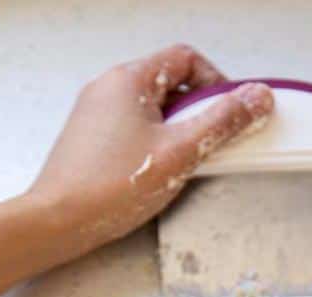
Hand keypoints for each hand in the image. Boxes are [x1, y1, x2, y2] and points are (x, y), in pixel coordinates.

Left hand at [29, 44, 273, 254]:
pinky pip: (130, 132)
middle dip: (195, 112)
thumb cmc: (108, 188)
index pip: (185, 59)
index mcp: (127, 79)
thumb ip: (223, 122)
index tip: (229, 113)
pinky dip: (150, 146)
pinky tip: (151, 175)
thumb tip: (257, 98)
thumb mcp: (179, 152)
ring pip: (150, 112)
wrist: (54, 222)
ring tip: (177, 164)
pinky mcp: (88, 142)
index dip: (216, 82)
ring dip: (173, 133)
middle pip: (168, 85)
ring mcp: (93, 116)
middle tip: (206, 144)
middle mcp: (106, 90)